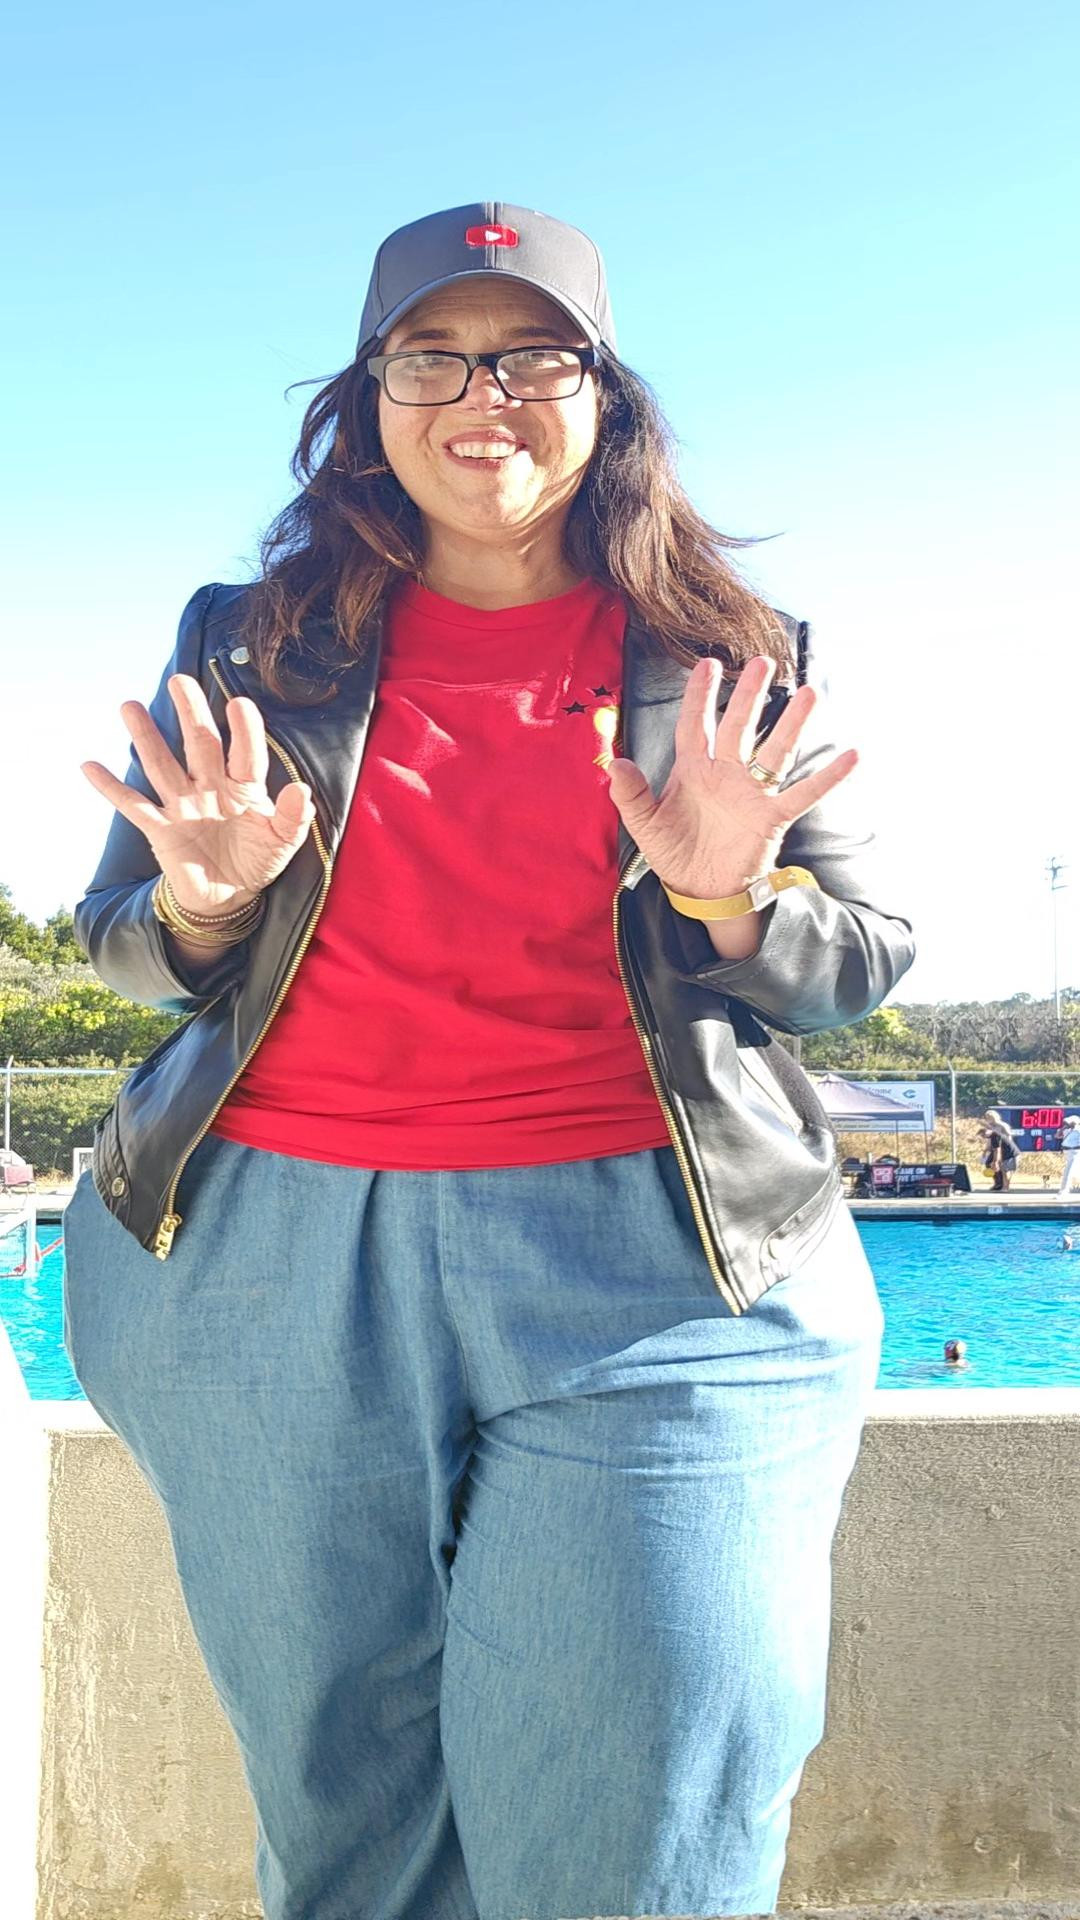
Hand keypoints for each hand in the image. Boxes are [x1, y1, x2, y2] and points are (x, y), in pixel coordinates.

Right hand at [81, 674, 315, 914]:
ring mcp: (184, 805)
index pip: (246, 754)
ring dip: (146, 737)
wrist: (228, 895)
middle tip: (180, 680)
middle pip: (200, 744)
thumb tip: (301, 790)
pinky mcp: (161, 828)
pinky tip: (90, 765)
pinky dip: (111, 788)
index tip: (239, 703)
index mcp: (245, 788)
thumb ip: (293, 818)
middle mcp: (211, 787)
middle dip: (191, 713)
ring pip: (162, 764)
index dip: (244, 730)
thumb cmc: (257, 860)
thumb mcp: (282, 843)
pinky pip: (134, 805)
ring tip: (130, 706)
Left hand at [606, 654, 857, 897]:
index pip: (695, 724)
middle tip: (762, 662)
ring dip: (792, 723)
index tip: (707, 664)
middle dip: (749, 695)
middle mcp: (726, 774)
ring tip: (810, 693)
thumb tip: (615, 763)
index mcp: (693, 770)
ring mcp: (751, 794)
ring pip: (775, 751)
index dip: (700, 695)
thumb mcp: (645, 825)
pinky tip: (850, 756)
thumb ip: (630, 794)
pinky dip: (827, 778)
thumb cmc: (674, 853)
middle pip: (739, 726)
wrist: (700, 892)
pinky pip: (802, 794)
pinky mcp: (771, 818)